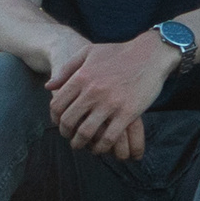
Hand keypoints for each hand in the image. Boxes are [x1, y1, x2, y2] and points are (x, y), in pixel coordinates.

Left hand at [47, 29, 171, 161]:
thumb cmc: (119, 53)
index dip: (54, 118)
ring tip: (81, 145)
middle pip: (68, 121)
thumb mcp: (88, 53)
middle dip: (65, 133)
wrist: (150, 54)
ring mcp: (110, 103)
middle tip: (69, 136)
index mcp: (81, 77)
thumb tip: (49, 86)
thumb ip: (66, 69)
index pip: (57, 104)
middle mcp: (93, 91)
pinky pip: (109, 137)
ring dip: (80, 143)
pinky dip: (101, 146)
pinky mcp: (127, 113)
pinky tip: (100, 147)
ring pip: (86, 132)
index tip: (59, 123)